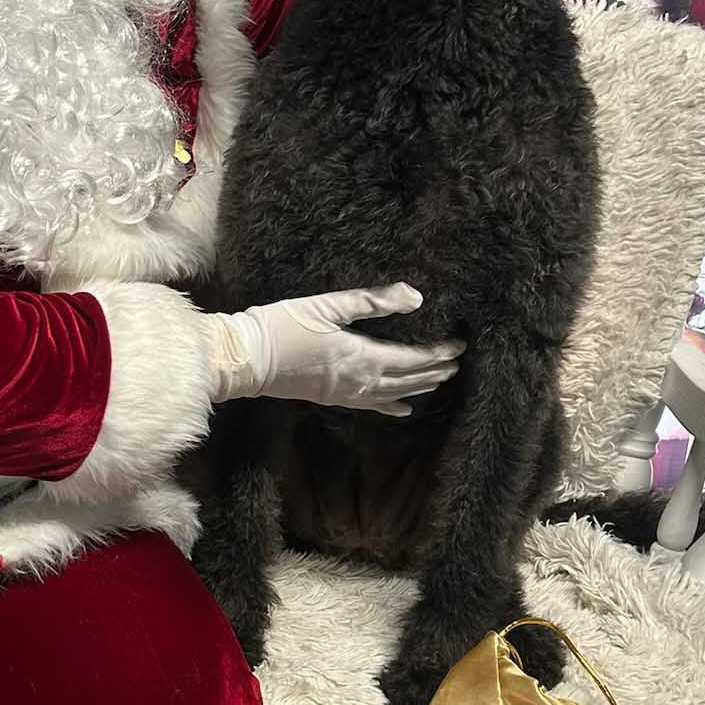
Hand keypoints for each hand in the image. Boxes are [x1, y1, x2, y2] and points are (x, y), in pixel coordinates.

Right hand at [212, 283, 463, 414]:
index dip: (438, 353)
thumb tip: (414, 296)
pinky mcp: (332, 398)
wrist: (246, 359)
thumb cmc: (281, 326)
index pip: (412, 358)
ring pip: (394, 394)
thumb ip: (372, 301)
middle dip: (435, 371)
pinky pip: (371, 405)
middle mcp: (358, 380)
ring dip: (420, 387)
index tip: (459, 345)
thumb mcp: (326, 305)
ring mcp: (345, 393)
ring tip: (441, 380)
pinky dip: (391, 405)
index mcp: (360, 355)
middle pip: (408, 379)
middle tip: (456, 363)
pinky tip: (404, 408)